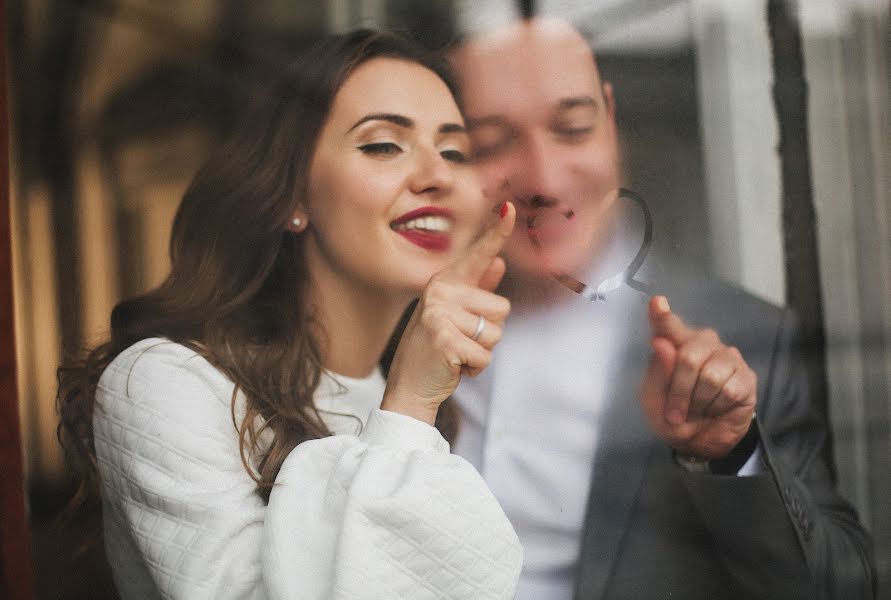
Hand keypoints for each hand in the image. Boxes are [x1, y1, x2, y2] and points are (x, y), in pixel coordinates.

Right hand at [381, 202, 515, 424]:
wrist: (409, 386)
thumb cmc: (435, 348)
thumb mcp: (454, 315)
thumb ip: (476, 289)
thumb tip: (500, 262)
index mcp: (445, 282)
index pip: (477, 254)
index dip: (497, 232)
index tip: (510, 208)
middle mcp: (441, 291)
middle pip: (502, 308)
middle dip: (489, 333)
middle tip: (460, 341)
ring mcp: (440, 313)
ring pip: (496, 333)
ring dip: (482, 352)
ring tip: (456, 352)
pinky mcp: (445, 338)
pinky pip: (485, 355)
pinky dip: (475, 368)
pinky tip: (454, 366)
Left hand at [640, 296, 756, 458]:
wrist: (700, 442)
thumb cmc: (673, 415)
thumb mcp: (654, 400)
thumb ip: (657, 372)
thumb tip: (660, 343)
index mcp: (674, 345)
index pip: (667, 326)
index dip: (662, 316)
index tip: (657, 303)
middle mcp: (702, 343)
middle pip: (688, 357)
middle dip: (679, 392)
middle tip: (675, 413)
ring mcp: (726, 357)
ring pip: (709, 376)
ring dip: (698, 402)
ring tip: (698, 408)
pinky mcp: (745, 376)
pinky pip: (729, 390)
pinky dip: (717, 407)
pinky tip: (716, 408)